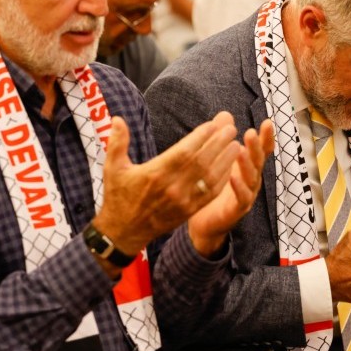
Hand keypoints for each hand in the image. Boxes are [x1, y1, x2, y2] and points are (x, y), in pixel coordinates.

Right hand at [93, 113, 240, 260]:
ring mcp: (183, 201)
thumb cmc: (118, 197)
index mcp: (154, 175)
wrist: (124, 232)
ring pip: (210, 177)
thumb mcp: (113, 168)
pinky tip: (230, 166)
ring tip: (236, 144)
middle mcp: (172, 188)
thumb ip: (117, 142)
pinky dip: (222, 179)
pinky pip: (210, 193)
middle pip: (201, 162)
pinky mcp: (189, 211)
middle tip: (231, 128)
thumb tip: (117, 118)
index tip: (213, 124)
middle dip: (218, 144)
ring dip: (225, 160)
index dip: (200, 137)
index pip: (183, 152)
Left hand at [188, 119, 274, 255]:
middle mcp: (251, 180)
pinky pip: (241, 198)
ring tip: (242, 150)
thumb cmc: (214, 187)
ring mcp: (247, 195)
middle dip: (256, 147)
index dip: (266, 137)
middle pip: (258, 161)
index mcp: (248, 167)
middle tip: (250, 133)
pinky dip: (238, 187)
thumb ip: (225, 140)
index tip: (267, 122)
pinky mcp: (237, 210)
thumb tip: (226, 115)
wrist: (205, 222)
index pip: (261, 150)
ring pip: (251, 178)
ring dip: (247, 164)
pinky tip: (233, 177)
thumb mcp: (221, 161)